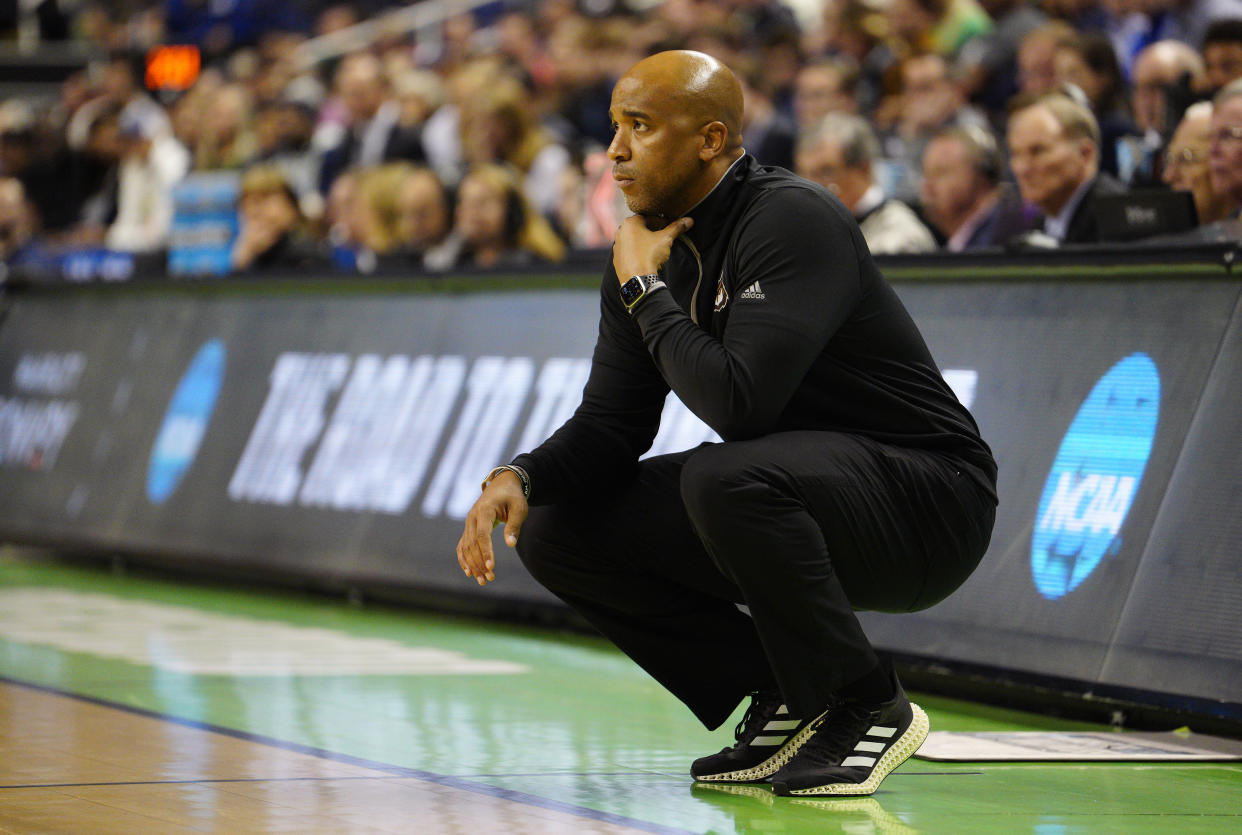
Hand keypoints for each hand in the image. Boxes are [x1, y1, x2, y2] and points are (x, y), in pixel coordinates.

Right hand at [456, 470, 527, 586]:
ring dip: (473, 565)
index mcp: (485, 510)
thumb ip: (514, 526)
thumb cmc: (513, 496)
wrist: (502, 484)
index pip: (482, 535)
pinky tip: (469, 572)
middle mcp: (472, 517)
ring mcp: (468, 522)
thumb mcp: (519, 508)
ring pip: (466, 547)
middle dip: (479, 563)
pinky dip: (464, 559)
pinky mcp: (469, 527)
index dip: (486, 552)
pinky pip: (463, 545)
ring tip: (483, 581)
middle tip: (490, 579)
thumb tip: (510, 545)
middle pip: (472, 544)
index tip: (491, 567)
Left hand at [612, 214, 693, 282]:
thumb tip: (688, 220)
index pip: (650, 217)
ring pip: (635, 240)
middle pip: (642, 228)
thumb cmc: (649, 255)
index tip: (671, 228)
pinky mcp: (617, 259)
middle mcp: (620, 232)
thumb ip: (676, 228)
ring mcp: (617, 246)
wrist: (637, 279)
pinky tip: (648, 259)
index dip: (663, 222)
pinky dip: (639, 252)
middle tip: (665, 238)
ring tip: (657, 250)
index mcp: (630, 223)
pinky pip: (630, 252)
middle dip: (654, 232)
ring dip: (646, 242)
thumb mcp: (666, 239)